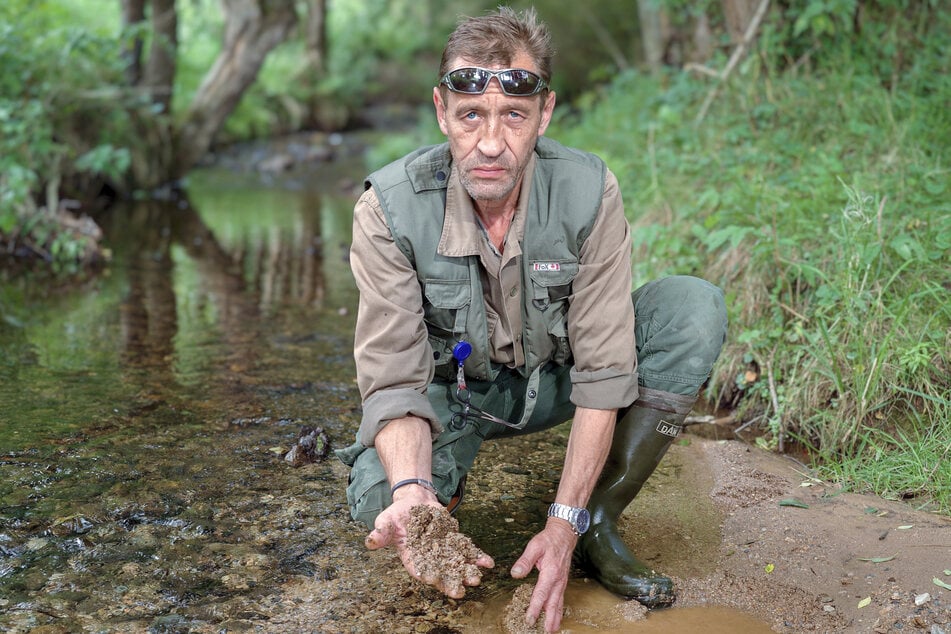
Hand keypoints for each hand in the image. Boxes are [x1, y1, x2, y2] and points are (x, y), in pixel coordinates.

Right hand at [365, 486, 493, 597]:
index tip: (434, 580)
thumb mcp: (386, 521)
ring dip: (467, 573)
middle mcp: (429, 558)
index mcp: (412, 558)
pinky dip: (477, 557)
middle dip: (451, 583)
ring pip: (458, 565)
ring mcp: (444, 551)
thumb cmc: (397, 514)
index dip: (427, 575)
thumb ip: (380, 533)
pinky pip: (468, 551)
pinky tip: (488, 563)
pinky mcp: (455, 542)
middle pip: (441, 573)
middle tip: (461, 592)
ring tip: (477, 579)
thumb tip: (369, 542)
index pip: (419, 569)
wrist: (415, 501)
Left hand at [510, 519, 576, 632]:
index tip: (530, 619)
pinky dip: (559, 610)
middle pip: (553, 603)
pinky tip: (556, 616)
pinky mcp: (562, 581)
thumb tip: (515, 573)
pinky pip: (561, 598)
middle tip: (545, 632)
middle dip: (549, 618)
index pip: (541, 594)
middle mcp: (558, 580)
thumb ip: (525, 561)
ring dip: (555, 617)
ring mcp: (562, 581)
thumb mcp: (534, 546)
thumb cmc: (549, 539)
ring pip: (559, 603)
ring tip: (552, 630)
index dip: (535, 608)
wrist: (564, 534)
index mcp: (551, 572)